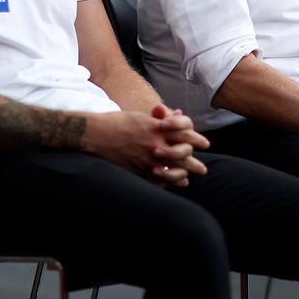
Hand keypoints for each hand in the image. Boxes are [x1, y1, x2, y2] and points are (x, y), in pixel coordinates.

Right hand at [84, 108, 207, 186]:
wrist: (94, 135)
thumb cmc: (117, 122)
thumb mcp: (142, 117)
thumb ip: (161, 119)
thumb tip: (177, 115)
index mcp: (158, 127)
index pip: (186, 131)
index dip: (197, 138)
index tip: (205, 144)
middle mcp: (156, 143)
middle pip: (185, 153)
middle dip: (196, 162)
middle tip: (203, 168)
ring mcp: (148, 159)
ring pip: (176, 169)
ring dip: (187, 173)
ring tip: (193, 177)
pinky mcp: (139, 170)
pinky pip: (160, 179)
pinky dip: (171, 182)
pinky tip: (177, 184)